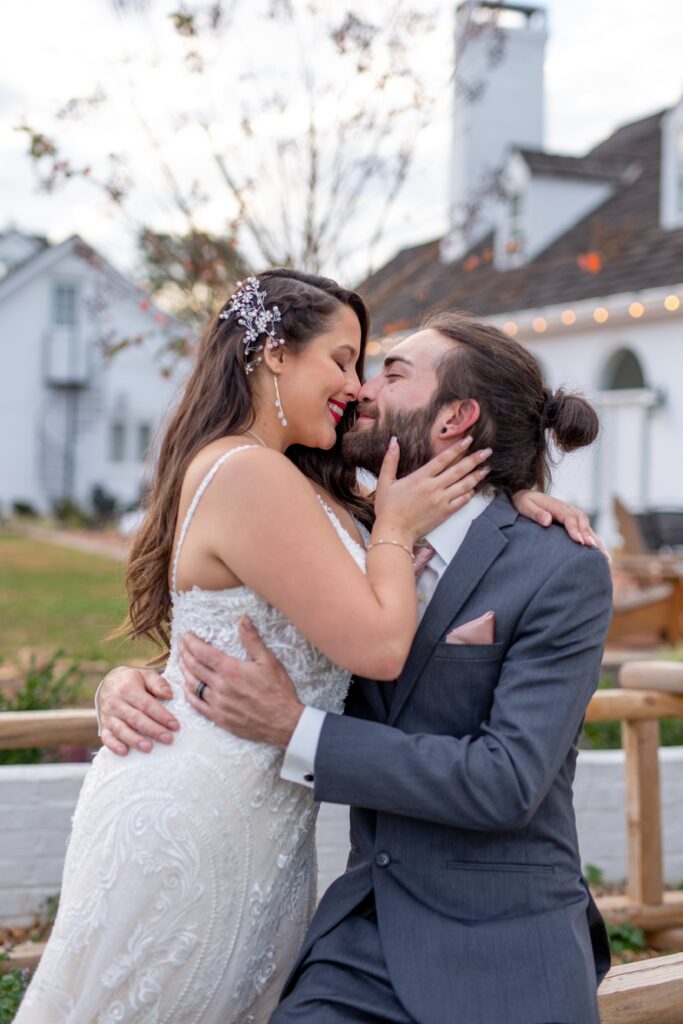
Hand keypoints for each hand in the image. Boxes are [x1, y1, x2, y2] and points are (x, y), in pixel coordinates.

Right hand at [98, 665, 178, 755]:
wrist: (109, 683)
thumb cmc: (132, 681)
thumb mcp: (145, 675)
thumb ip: (158, 683)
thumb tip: (169, 695)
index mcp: (127, 688)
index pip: (146, 705)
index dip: (161, 716)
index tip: (175, 725)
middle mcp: (115, 702)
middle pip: (136, 719)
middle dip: (153, 730)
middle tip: (168, 739)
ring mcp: (108, 716)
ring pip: (121, 730)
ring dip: (135, 740)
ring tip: (149, 748)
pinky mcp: (104, 726)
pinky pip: (107, 737)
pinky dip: (114, 746)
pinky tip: (124, 752)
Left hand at [180, 617, 304, 747]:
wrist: (283, 722)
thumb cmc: (278, 690)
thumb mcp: (268, 660)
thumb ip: (252, 639)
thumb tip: (243, 618)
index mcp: (230, 670)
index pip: (203, 653)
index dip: (191, 643)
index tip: (186, 636)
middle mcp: (220, 686)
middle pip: (195, 667)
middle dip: (185, 654)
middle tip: (180, 645)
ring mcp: (218, 704)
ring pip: (193, 685)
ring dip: (185, 672)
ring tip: (182, 662)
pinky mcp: (219, 718)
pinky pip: (197, 705)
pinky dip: (189, 694)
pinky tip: (187, 688)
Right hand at [374, 436, 491, 541]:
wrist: (394, 531)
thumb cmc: (387, 508)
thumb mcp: (385, 482)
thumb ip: (390, 460)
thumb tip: (394, 441)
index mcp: (421, 477)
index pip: (443, 459)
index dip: (457, 448)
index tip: (469, 440)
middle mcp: (434, 487)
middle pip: (459, 470)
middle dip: (475, 459)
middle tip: (487, 451)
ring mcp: (441, 500)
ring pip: (464, 485)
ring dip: (477, 476)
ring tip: (487, 468)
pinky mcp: (445, 513)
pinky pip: (462, 501)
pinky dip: (470, 494)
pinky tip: (475, 488)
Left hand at [513, 491, 610, 559]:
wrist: (525, 496)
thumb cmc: (523, 503)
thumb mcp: (525, 506)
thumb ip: (535, 513)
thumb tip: (547, 520)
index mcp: (556, 505)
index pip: (568, 517)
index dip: (575, 529)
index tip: (579, 541)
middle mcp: (567, 509)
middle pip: (582, 522)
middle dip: (589, 536)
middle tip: (593, 549)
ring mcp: (572, 514)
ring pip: (588, 527)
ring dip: (597, 541)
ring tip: (605, 557)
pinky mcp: (573, 522)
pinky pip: (587, 531)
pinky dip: (596, 542)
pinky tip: (603, 555)